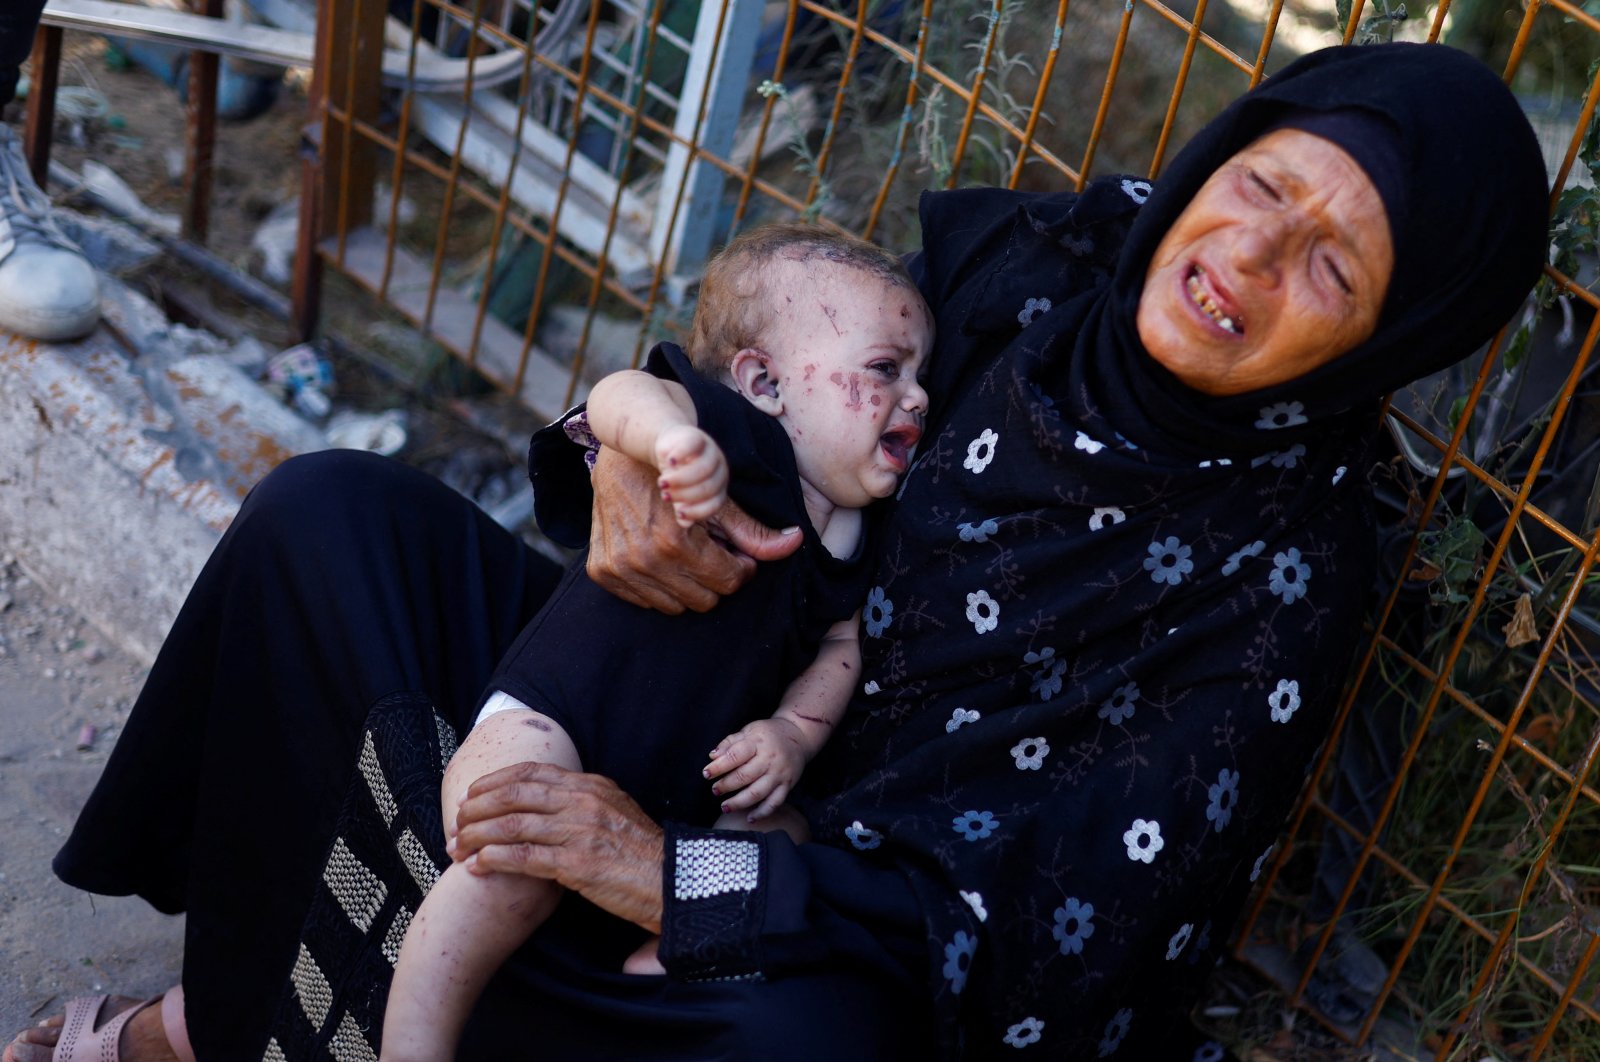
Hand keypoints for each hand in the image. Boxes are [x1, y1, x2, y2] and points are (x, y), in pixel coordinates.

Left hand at [450, 761, 665, 932]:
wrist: (671, 881)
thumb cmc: (642, 853)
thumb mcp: (615, 811)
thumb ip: (582, 802)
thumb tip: (547, 803)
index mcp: (590, 785)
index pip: (531, 772)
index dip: (494, 781)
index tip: (472, 794)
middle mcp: (583, 801)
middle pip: (513, 794)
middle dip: (476, 808)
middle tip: (457, 823)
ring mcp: (580, 831)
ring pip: (512, 824)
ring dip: (476, 835)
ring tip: (457, 847)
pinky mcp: (576, 864)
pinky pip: (522, 857)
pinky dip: (493, 860)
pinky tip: (477, 866)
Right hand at [587, 446, 801, 613]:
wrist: (622, 454)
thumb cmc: (678, 475)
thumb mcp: (718, 499)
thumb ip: (754, 530)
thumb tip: (794, 542)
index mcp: (675, 543)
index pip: (728, 582)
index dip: (740, 568)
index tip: (737, 554)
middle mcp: (644, 560)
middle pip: (705, 600)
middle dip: (715, 578)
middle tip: (712, 551)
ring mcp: (620, 568)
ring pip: (675, 606)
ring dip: (687, 584)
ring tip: (687, 553)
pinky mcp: (602, 571)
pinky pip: (644, 601)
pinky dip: (658, 585)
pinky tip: (660, 557)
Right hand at [653, 425, 728, 525]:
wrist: (671, 445)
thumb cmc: (678, 474)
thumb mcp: (680, 493)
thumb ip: (683, 508)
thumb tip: (685, 524)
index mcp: (719, 486)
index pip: (716, 503)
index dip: (698, 511)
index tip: (679, 513)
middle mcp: (720, 469)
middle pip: (709, 487)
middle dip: (686, 495)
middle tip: (666, 496)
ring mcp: (711, 451)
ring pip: (703, 469)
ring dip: (681, 479)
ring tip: (662, 483)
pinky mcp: (698, 437)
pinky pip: (692, 446)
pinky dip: (681, 455)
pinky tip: (669, 462)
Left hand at [704, 718, 807, 820]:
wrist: (798, 736)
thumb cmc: (768, 734)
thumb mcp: (749, 730)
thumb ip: (730, 742)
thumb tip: (712, 756)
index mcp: (758, 742)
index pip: (735, 755)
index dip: (719, 766)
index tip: (706, 773)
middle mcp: (770, 759)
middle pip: (745, 776)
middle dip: (726, 785)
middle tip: (715, 790)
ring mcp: (779, 774)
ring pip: (758, 792)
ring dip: (739, 802)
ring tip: (725, 807)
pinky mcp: (787, 785)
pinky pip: (775, 802)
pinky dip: (762, 812)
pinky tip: (750, 818)